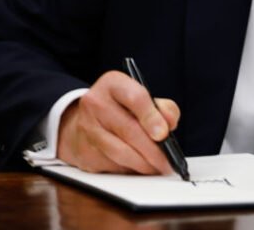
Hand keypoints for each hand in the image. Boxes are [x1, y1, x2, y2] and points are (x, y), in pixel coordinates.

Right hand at [56, 70, 180, 173]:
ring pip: (120, 152)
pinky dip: (130, 170)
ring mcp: (87, 128)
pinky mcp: (85, 151)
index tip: (164, 134)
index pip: (135, 98)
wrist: (86, 121)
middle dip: (153, 150)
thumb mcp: (142, 98)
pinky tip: (140, 168)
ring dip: (143, 164)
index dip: (152, 117)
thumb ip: (162, 108)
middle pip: (129, 129)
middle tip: (168, 161)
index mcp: (113, 84)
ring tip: (158, 167)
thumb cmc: (121, 109)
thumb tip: (169, 123)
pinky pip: (112, 165)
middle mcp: (96, 103)